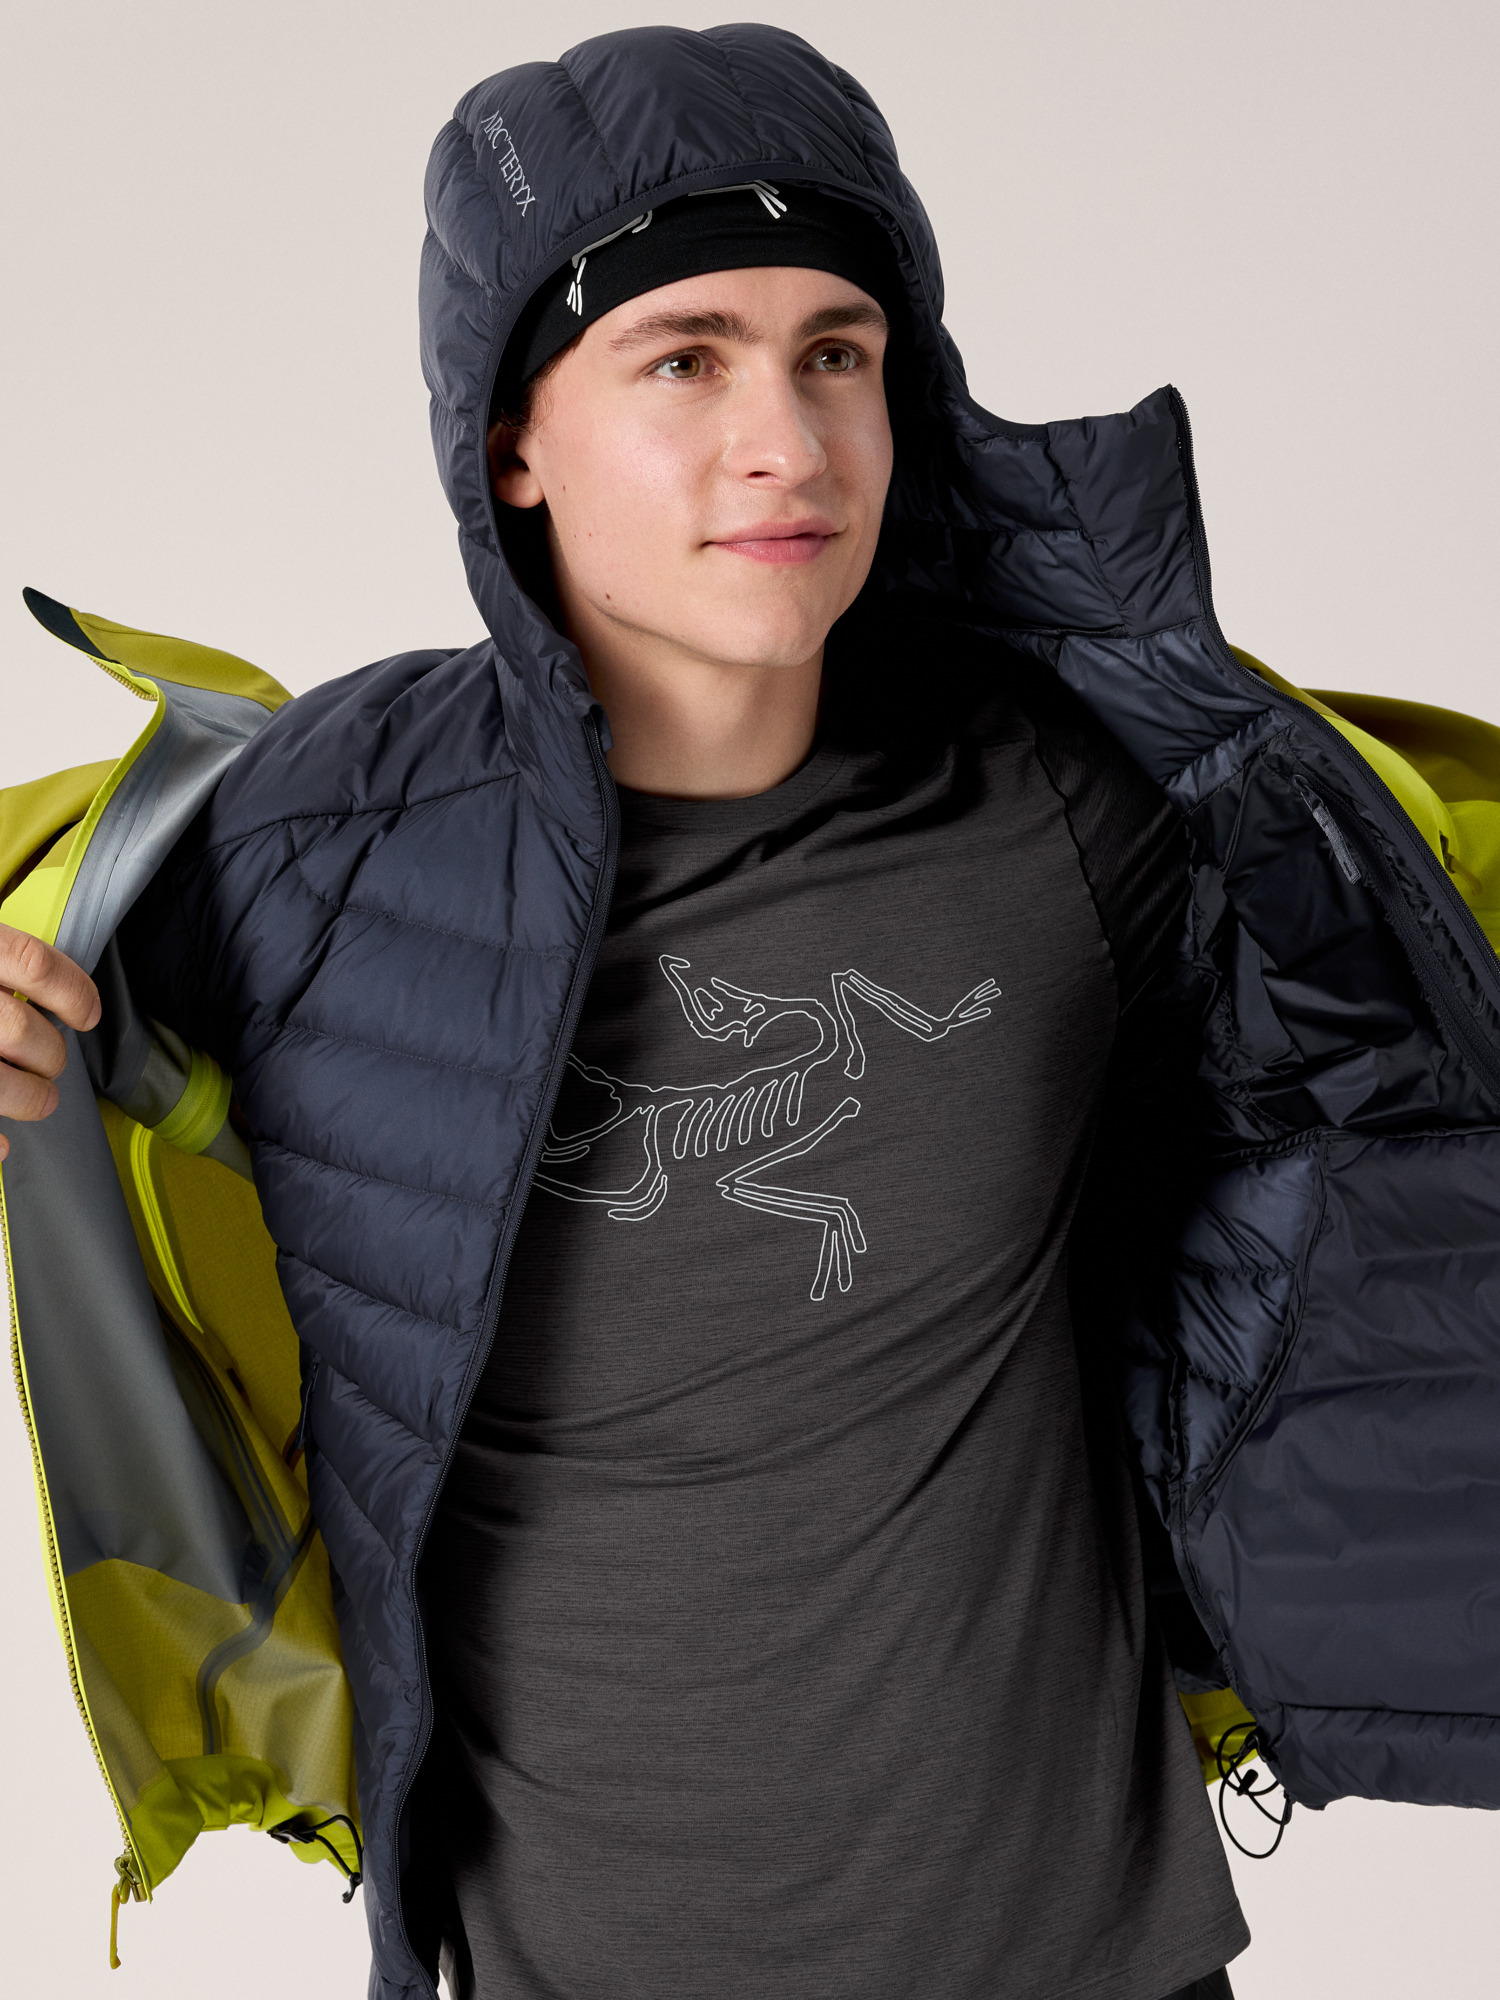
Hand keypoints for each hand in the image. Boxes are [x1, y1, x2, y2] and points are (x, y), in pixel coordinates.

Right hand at [0, 922, 101, 1161]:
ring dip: (29, 1098)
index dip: (73, 993)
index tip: (87, 1016)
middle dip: (49, 1054)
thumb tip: (68, 995)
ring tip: (40, 1100)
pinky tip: (3, 1144)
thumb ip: (8, 960)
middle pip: (19, 1029)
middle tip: (52, 1063)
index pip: (33, 964)